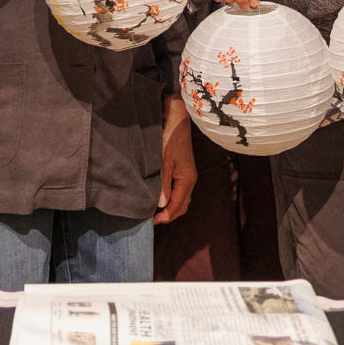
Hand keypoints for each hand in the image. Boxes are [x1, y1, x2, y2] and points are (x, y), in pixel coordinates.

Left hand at [153, 96, 195, 224]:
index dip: (166, 216)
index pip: (178, 205)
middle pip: (182, 205)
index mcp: (187, 180)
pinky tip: (162, 198)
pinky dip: (173, 199)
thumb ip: (163, 186)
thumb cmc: (170, 140)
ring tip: (156, 212)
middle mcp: (191, 180)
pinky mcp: (185, 171)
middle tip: (153, 220)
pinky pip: (180, 191)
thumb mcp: (164, 164)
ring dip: (171, 208)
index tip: (153, 222)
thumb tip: (161, 206)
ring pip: (182, 199)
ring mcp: (189, 175)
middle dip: (170, 215)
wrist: (177, 122)